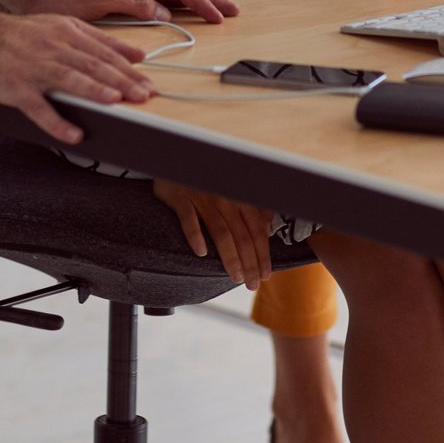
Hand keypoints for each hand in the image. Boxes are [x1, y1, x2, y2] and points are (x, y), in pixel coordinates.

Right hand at [0, 0, 154, 145]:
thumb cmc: (19, 34)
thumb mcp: (62, 26)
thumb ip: (99, 39)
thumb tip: (136, 53)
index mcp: (67, 32)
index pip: (104, 52)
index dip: (128, 69)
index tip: (148, 82)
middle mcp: (53, 47)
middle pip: (92, 64)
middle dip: (120, 79)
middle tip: (143, 94)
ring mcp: (34, 67)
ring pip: (68, 78)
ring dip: (92, 90)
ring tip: (114, 100)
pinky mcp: (15, 87)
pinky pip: (38, 107)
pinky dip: (56, 121)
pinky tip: (73, 134)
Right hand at [152, 178, 274, 289]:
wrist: (176, 157)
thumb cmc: (205, 178)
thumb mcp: (230, 187)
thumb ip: (250, 206)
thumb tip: (267, 225)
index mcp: (239, 196)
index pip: (256, 229)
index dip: (262, 253)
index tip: (265, 274)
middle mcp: (224, 197)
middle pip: (241, 235)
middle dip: (250, 262)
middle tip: (252, 284)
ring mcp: (201, 196)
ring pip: (220, 231)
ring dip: (230, 257)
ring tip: (236, 277)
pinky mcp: (179, 196)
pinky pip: (188, 218)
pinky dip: (195, 235)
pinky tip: (201, 253)